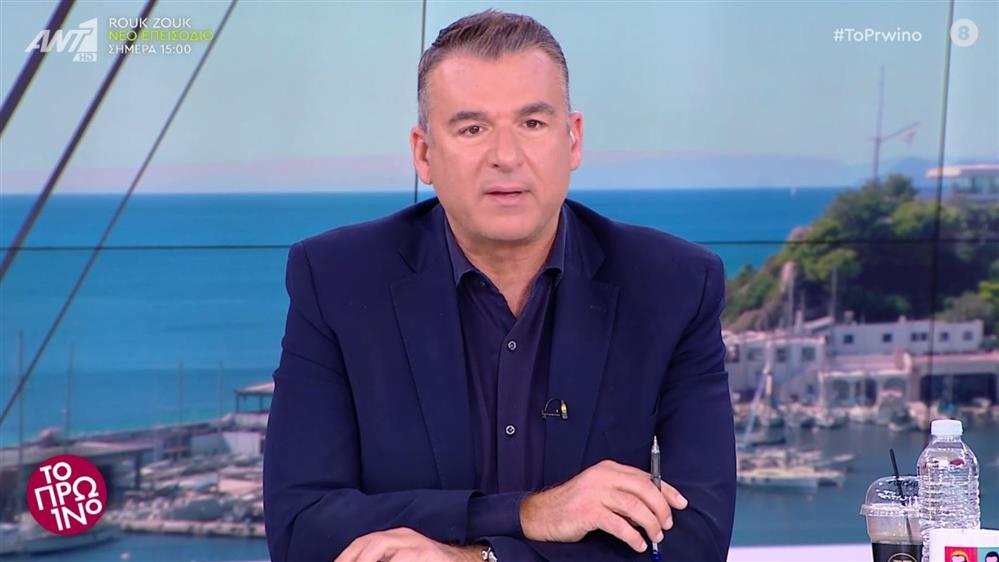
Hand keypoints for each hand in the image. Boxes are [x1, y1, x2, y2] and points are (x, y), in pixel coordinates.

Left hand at [334, 527, 482, 561]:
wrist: (468, 561)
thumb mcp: (405, 556)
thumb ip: (386, 557)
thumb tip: (357, 560)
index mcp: (397, 536)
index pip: (364, 542)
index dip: (346, 556)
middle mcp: (407, 537)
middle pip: (373, 543)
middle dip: (354, 559)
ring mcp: (420, 547)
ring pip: (387, 551)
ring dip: (369, 560)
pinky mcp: (430, 557)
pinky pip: (405, 560)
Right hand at [520, 459, 687, 552]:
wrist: (542, 513)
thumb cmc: (574, 504)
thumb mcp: (599, 490)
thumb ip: (622, 493)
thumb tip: (654, 507)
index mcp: (609, 468)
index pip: (646, 477)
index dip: (667, 491)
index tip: (680, 504)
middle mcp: (603, 476)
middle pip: (644, 489)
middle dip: (661, 509)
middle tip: (666, 525)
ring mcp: (595, 493)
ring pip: (635, 506)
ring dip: (651, 524)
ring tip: (655, 537)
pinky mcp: (588, 511)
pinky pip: (619, 525)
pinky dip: (633, 536)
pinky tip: (638, 544)